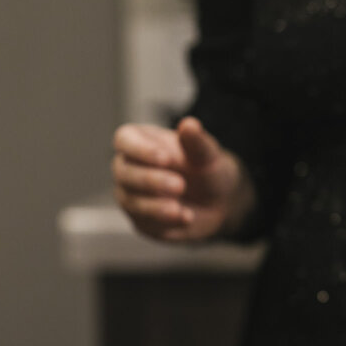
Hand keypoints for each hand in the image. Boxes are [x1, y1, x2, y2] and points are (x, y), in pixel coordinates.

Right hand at [111, 117, 251, 240]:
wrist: (221, 201)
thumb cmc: (208, 169)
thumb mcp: (209, 155)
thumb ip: (197, 142)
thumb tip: (190, 124)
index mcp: (141, 141)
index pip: (125, 140)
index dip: (141, 149)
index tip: (166, 158)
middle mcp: (129, 167)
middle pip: (124, 172)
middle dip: (151, 180)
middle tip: (180, 185)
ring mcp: (131, 194)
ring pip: (129, 200)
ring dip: (154, 205)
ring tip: (180, 208)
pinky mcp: (140, 219)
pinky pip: (144, 221)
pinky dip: (164, 221)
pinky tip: (186, 217)